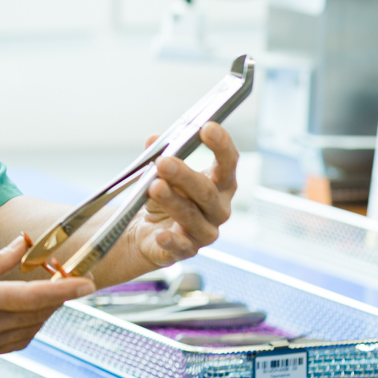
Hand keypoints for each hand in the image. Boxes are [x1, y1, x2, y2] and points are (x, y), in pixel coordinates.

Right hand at [0, 235, 94, 363]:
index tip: (87, 282)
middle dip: (59, 296)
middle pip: (38, 312)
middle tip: (69, 278)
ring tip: (52, 292)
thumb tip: (21, 245)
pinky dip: (31, 326)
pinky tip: (30, 313)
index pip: (33, 295)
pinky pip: (17, 342)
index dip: (65, 290)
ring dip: (46, 311)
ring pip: (31, 329)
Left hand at [130, 121, 237, 266]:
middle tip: (164, 162)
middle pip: (206, 191)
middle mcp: (218, 209)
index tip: (208, 127)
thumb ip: (159, 155)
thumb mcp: (161, 173)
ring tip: (154, 187)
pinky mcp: (187, 250)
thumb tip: (153, 139)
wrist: (149, 233)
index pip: (228, 163)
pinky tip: (160, 234)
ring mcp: (205, 232)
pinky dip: (171, 240)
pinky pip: (181, 247)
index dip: (221, 145)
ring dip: (172, 201)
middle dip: (185, 175)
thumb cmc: (165, 197)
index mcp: (219, 184)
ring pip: (191, 216)